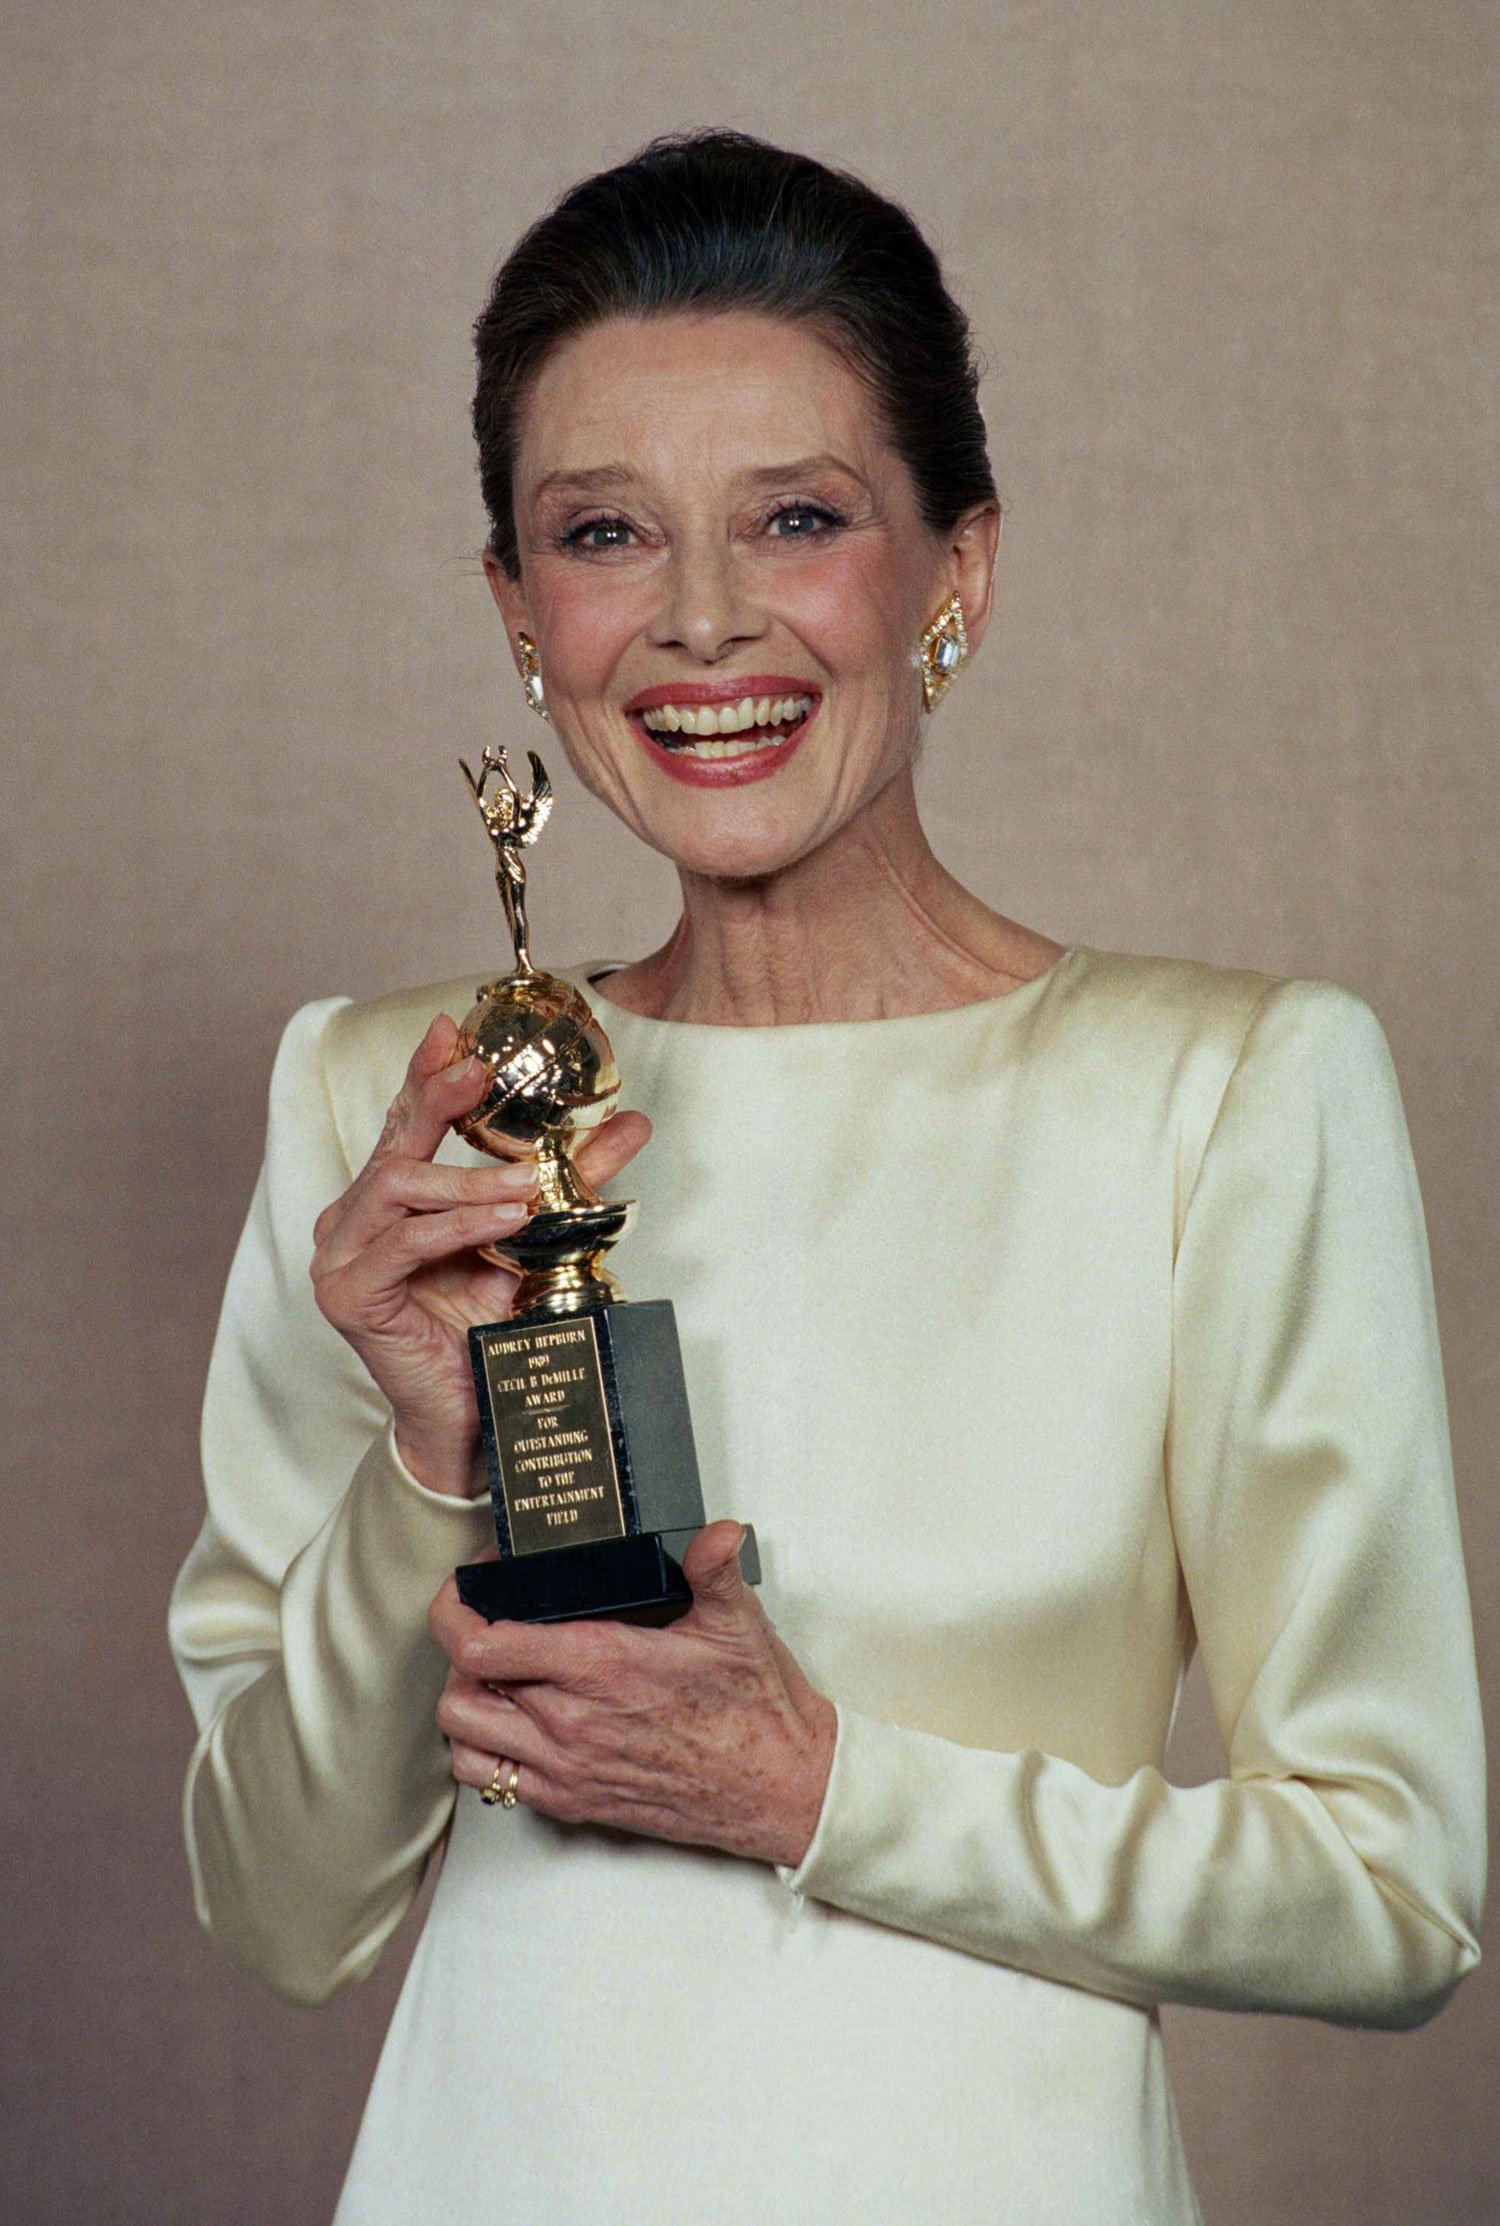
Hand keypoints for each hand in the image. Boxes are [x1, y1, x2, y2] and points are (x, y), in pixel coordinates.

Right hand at [311, 1012, 650, 1497]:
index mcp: (384, 1201)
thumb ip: (568, 1182)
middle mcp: (351, 1221)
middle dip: (437, 1099)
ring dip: (469, 1180)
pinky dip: (457, 1225)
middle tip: (480, 1073)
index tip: (452, 1030)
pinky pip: (405, 1242)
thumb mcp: (532, 1242)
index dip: (424, 1074)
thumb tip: (631, 1126)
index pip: (404, 1124)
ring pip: (398, 1186)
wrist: (471, 1418)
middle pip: (394, 1142)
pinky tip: (502, 1220)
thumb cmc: (487, 1330)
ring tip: (525, 1185)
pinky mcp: (347, 1294)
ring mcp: (340, 1257)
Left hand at [430, 1522, 838, 1869]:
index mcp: (601, 1665)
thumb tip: (718, 1529)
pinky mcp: (571, 1802)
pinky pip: (487, 1779)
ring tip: (492, 1667)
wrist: (779, 1789)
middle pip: (461, 1680)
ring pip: (461, 1730)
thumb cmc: (756, 1708)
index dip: (460, 1603)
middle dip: (459, 1638)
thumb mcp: (738, 1623)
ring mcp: (566, 1768)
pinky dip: (480, 1746)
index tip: (475, 1580)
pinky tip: (509, 1720)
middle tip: (484, 1615)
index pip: (482, 1641)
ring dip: (464, 1693)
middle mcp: (570, 1721)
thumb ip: (715, 1568)